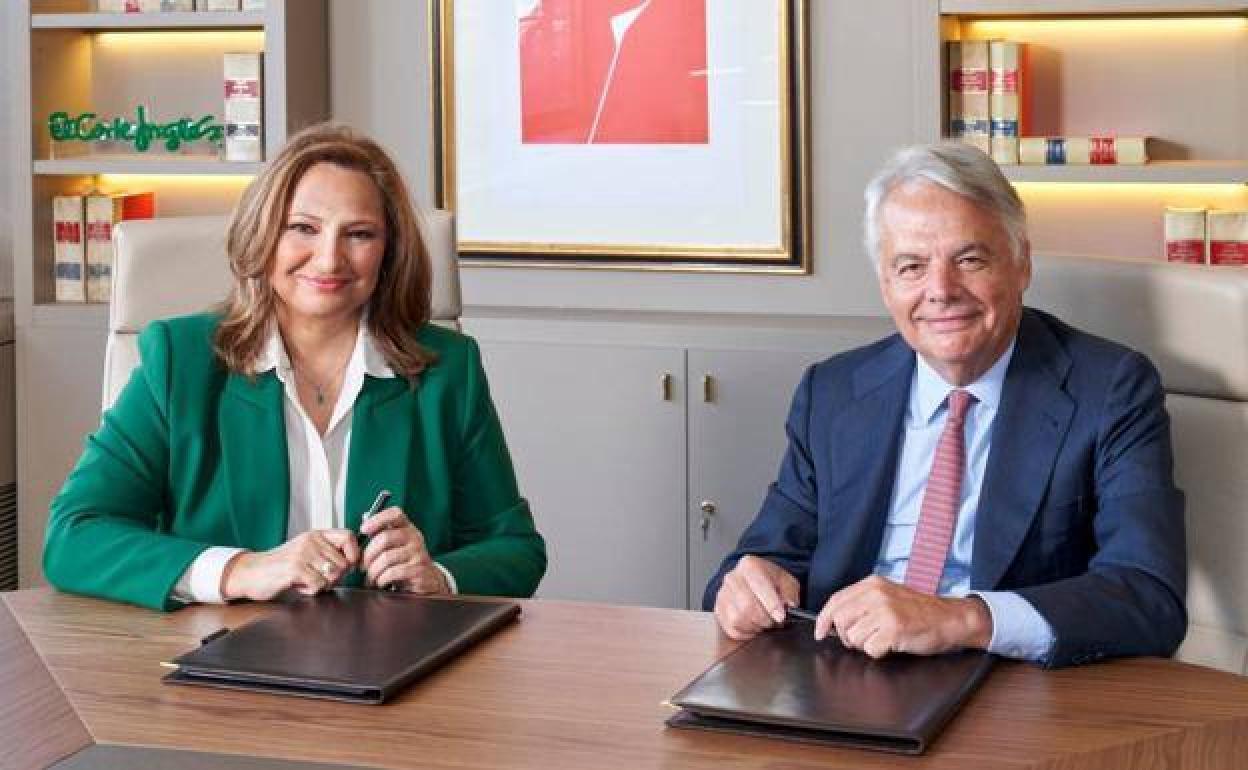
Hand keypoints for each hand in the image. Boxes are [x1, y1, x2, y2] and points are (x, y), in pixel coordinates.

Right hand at [220, 529, 360, 600]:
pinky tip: (299, 585)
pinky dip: (311, 590)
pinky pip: (319, 584)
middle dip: (336, 577)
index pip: (349, 536)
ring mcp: (303, 554)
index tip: (350, 566)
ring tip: (308, 581)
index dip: (354, 554)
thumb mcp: (306, 552)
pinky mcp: (295, 569)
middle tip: (319, 578)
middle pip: (344, 562)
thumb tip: (355, 562)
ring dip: (323, 584)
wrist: (251, 572)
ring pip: (334, 575)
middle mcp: (311, 541)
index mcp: (316, 535)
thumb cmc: (281, 566)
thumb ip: (327, 553)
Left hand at [359, 506, 449, 594]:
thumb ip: (381, 537)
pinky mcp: (419, 570)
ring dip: (373, 571)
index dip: (377, 519)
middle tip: (362, 566)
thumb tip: (361, 530)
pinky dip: (381, 579)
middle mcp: (415, 538)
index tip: (363, 530)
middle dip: (368, 555)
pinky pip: (393, 572)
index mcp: (408, 528)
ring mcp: (419, 554)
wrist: (427, 580)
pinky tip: (381, 583)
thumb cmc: (404, 563)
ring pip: (386, 558)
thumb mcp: (395, 547)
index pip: (395, 514)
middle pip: (385, 538)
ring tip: (371, 578)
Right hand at [712, 555, 800, 640]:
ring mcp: (723, 594)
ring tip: (763, 623)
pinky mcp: (719, 610)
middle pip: (747, 606)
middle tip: (774, 622)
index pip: (760, 586)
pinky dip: (745, 633)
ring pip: (738, 619)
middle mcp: (733, 578)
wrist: (755, 582)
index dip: (771, 605)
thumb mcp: (787, 582)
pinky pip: (731, 629)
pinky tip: (753, 626)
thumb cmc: (771, 582)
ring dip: (755, 627)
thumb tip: (788, 607)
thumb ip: (789, 594)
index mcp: (750, 566)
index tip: (780, 617)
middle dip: (765, 619)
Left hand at [814, 575, 992, 657]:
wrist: (951, 619)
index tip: (820, 632)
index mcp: (872, 584)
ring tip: (882, 639)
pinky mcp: (894, 629)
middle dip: (846, 636)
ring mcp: (885, 611)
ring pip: (853, 637)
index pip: (835, 600)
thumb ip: (862, 603)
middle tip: (863, 639)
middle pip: (840, 620)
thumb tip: (833, 621)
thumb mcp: (888, 597)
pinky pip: (870, 649)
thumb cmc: (920, 612)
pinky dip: (878, 652)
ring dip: (864, 645)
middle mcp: (876, 594)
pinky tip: (891, 644)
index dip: (823, 619)